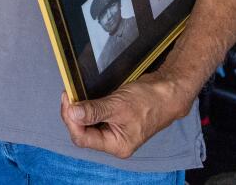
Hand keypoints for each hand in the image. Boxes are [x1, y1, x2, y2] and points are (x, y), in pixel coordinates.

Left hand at [59, 72, 190, 158]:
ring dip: (78, 110)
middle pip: (83, 133)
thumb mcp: (118, 105)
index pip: (83, 139)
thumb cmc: (149, 100)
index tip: (67, 99)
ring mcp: (114, 131)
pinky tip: (82, 98)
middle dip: (72, 115)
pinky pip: (94, 117)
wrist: (168, 91)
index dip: (71, 120)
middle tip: (68, 94)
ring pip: (87, 125)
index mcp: (117, 145)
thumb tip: (72, 113)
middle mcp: (114, 142)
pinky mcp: (114, 120)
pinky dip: (86, 108)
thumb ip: (94, 111)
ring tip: (72, 95)